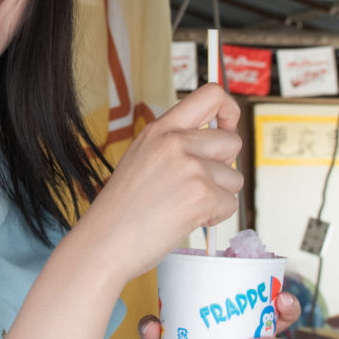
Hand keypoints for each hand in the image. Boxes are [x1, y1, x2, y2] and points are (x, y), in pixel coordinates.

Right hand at [71, 83, 241, 283]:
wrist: (104, 243)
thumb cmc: (122, 209)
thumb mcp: (142, 158)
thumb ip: (175, 145)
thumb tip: (218, 146)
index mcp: (160, 129)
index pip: (211, 95)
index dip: (229, 109)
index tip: (227, 126)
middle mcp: (176, 141)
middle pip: (232, 141)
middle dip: (224, 167)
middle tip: (197, 186)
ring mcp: (190, 167)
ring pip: (234, 178)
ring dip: (218, 196)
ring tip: (184, 207)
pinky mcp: (201, 195)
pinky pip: (230, 205)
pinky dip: (215, 217)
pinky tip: (186, 220)